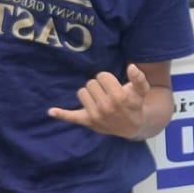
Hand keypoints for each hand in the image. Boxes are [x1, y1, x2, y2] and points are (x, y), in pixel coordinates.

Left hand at [49, 64, 163, 139]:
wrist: (132, 126)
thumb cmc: (134, 104)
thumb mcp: (141, 91)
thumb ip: (138, 78)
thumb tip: (131, 66)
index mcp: (118, 98)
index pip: (102, 76)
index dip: (107, 79)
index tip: (114, 86)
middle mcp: (105, 107)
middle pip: (91, 83)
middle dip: (99, 86)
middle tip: (108, 94)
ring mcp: (94, 115)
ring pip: (81, 92)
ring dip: (89, 94)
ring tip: (100, 99)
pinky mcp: (86, 121)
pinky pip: (71, 117)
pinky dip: (61, 114)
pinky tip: (52, 112)